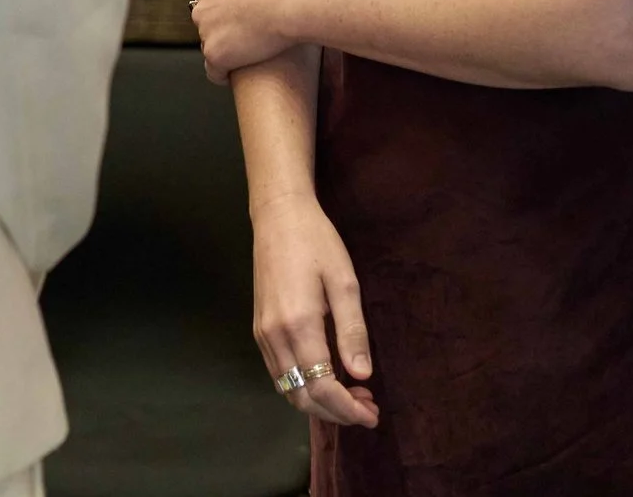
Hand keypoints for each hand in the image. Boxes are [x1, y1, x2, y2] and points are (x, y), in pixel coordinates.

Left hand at [194, 0, 303, 79]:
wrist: (291, 2)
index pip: (209, 8)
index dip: (227, 15)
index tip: (245, 20)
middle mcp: (201, 10)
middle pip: (208, 29)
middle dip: (224, 34)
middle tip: (251, 38)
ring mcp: (206, 33)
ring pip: (211, 50)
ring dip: (226, 54)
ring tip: (251, 53)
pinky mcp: (216, 55)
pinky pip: (214, 72)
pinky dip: (223, 75)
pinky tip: (238, 74)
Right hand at [250, 193, 379, 429]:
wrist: (278, 216)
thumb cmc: (316, 242)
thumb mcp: (344, 281)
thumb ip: (352, 331)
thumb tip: (362, 376)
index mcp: (298, 325)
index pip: (322, 386)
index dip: (348, 408)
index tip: (373, 415)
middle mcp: (274, 337)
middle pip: (302, 397)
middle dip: (336, 413)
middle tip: (368, 409)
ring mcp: (262, 335)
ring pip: (288, 389)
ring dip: (320, 402)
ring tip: (354, 396)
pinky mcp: (259, 329)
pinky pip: (280, 374)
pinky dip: (304, 387)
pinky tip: (328, 377)